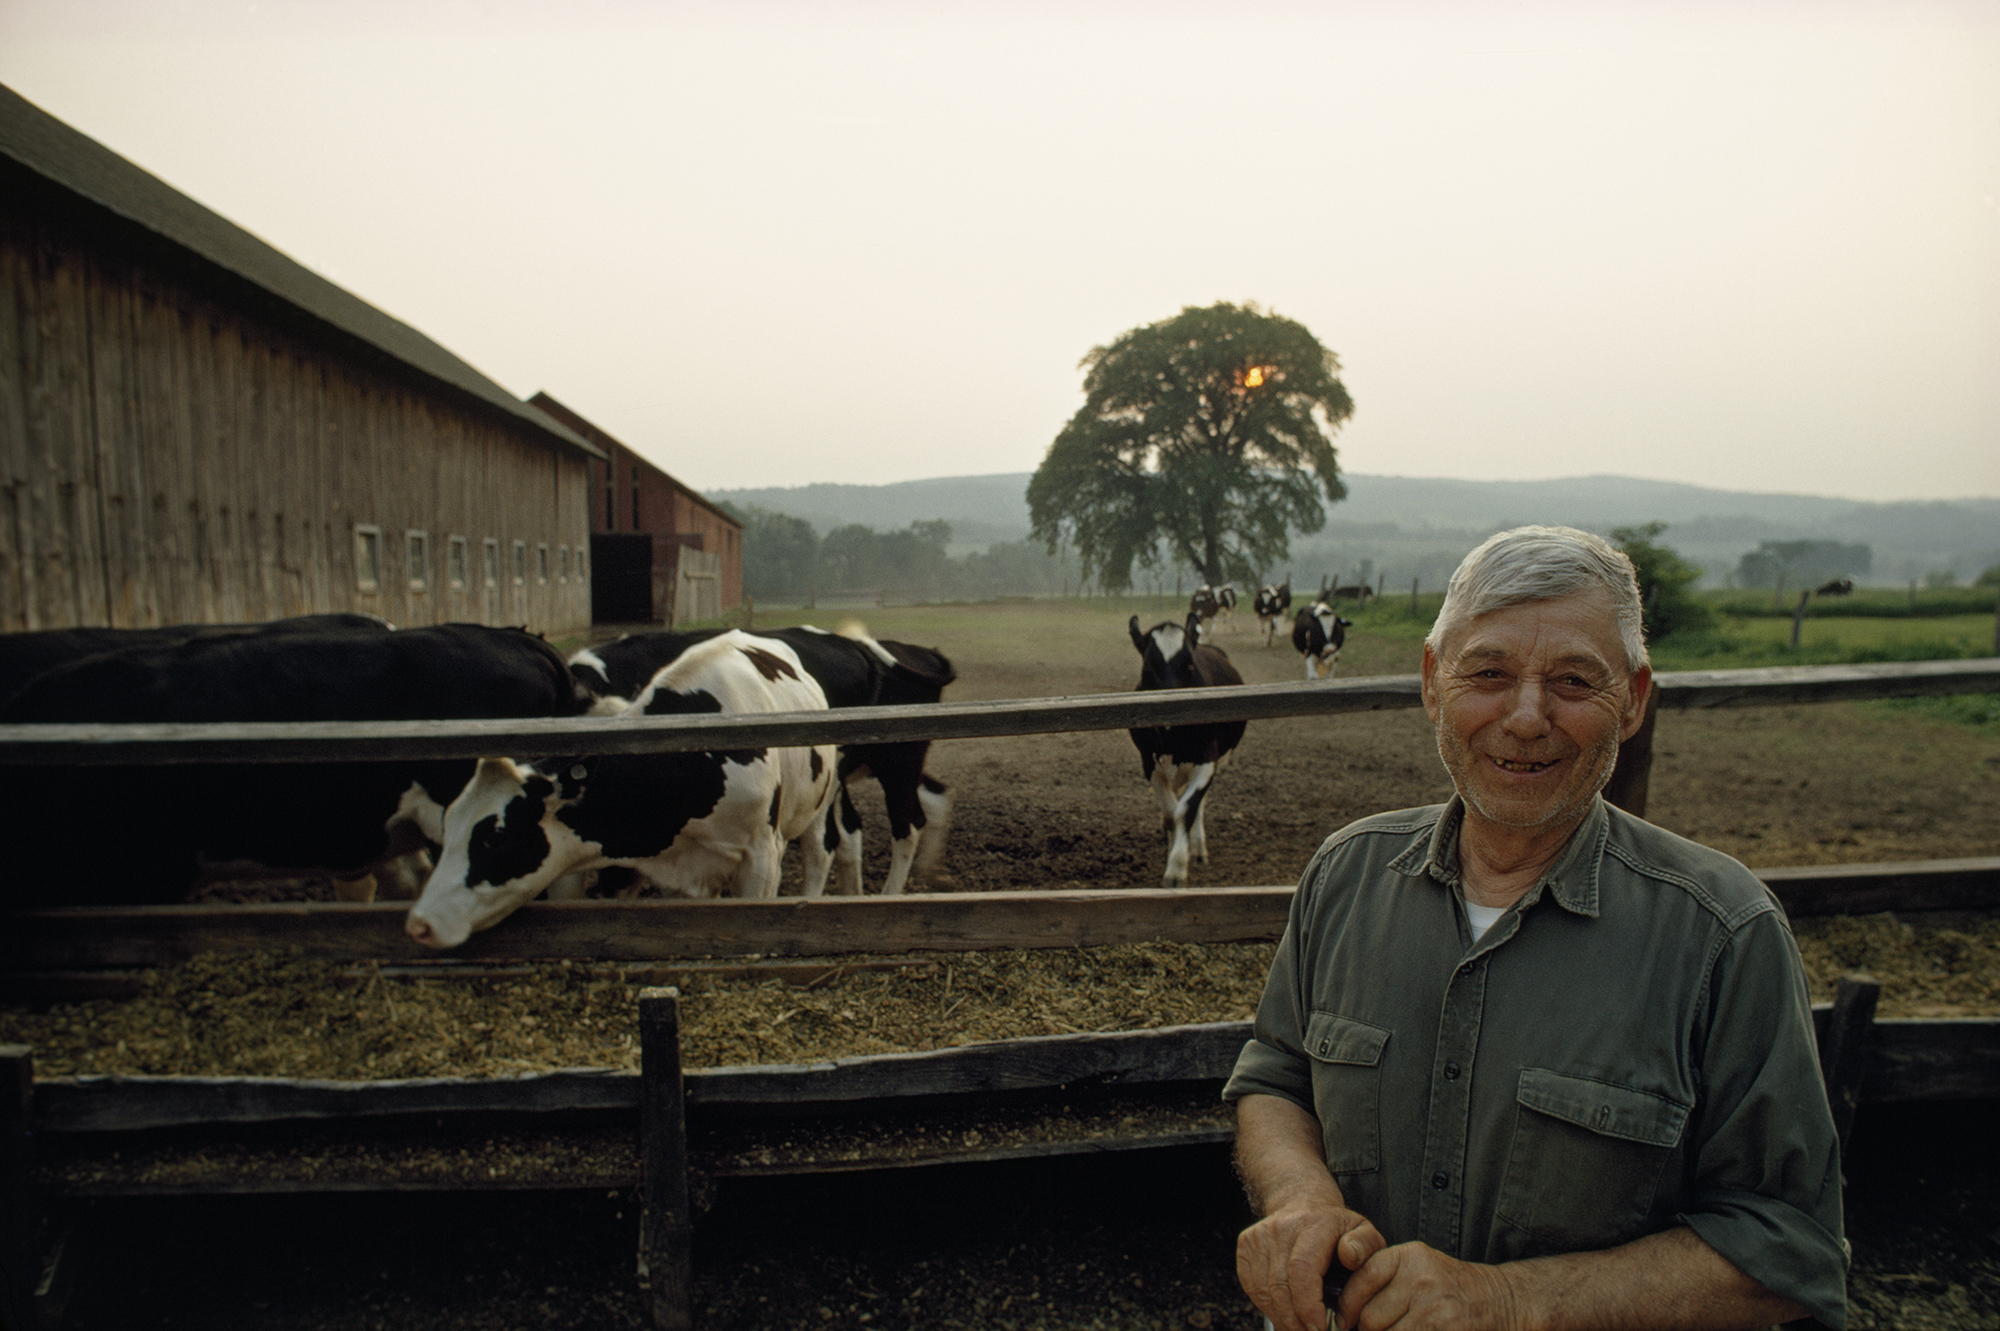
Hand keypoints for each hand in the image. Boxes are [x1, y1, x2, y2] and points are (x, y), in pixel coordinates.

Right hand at [1237, 1200, 1385, 1330]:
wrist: (1302, 1202)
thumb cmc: (1336, 1227)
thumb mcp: (1363, 1231)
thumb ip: (1366, 1245)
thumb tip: (1349, 1256)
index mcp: (1313, 1225)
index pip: (1302, 1269)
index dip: (1307, 1306)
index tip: (1319, 1328)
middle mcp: (1282, 1228)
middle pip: (1279, 1286)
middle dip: (1295, 1321)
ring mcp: (1260, 1235)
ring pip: (1263, 1291)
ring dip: (1281, 1317)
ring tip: (1298, 1328)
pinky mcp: (1246, 1244)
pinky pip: (1251, 1286)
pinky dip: (1267, 1306)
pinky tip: (1284, 1312)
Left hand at [1336, 1242, 1517, 1330]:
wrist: (1498, 1299)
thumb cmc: (1448, 1286)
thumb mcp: (1416, 1267)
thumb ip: (1381, 1279)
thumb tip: (1342, 1312)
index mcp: (1409, 1256)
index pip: (1362, 1278)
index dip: (1347, 1306)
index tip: (1344, 1320)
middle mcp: (1422, 1279)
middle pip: (1370, 1317)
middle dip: (1367, 1330)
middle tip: (1375, 1330)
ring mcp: (1436, 1308)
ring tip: (1398, 1329)